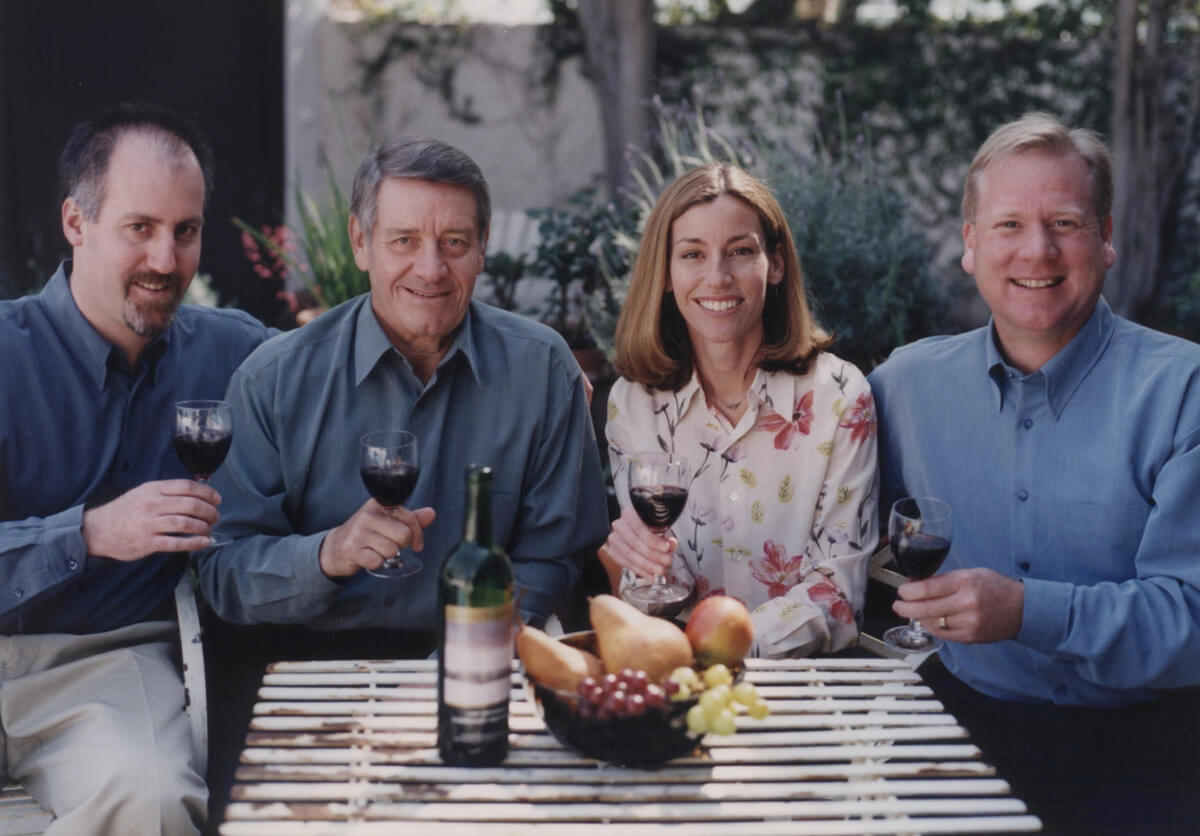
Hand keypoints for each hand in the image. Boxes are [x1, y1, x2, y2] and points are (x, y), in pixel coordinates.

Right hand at [82, 479, 221, 559]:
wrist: (97, 530)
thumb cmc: (125, 510)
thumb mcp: (143, 492)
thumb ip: (166, 492)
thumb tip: (196, 493)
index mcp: (153, 489)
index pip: (187, 486)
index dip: (207, 492)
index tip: (217, 499)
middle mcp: (152, 504)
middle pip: (190, 505)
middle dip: (209, 511)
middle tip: (215, 516)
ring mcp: (149, 524)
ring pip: (185, 523)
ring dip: (203, 526)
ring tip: (209, 529)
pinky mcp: (147, 543)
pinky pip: (176, 542)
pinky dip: (194, 543)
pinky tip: (204, 542)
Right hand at [319, 499, 435, 577]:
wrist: (336, 546)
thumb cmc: (367, 532)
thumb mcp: (388, 521)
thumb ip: (411, 518)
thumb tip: (431, 513)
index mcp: (379, 504)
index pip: (409, 517)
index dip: (417, 533)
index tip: (416, 543)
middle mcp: (368, 515)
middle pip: (403, 535)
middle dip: (401, 545)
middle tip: (390, 544)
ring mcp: (358, 532)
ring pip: (392, 550)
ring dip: (388, 555)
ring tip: (377, 549)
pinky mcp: (352, 550)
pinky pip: (378, 561)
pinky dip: (377, 563)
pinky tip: (368, 557)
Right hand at [600, 505, 676, 582]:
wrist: (635, 530)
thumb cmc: (648, 528)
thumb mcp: (659, 529)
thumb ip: (666, 536)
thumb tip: (672, 544)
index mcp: (630, 514)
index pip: (640, 528)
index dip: (654, 540)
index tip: (666, 548)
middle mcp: (619, 525)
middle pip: (635, 543)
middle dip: (653, 555)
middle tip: (667, 561)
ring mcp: (614, 539)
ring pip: (630, 555)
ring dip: (647, 565)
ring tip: (660, 570)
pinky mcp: (612, 551)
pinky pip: (626, 564)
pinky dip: (641, 571)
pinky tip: (651, 575)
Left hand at [892, 567, 1023, 643]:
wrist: (1022, 609)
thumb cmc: (995, 587)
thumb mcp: (970, 574)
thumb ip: (943, 579)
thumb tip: (915, 584)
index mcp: (965, 582)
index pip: (927, 588)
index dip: (908, 591)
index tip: (901, 591)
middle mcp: (967, 603)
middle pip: (925, 609)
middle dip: (905, 608)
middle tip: (897, 606)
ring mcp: (969, 622)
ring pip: (932, 623)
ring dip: (919, 618)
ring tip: (915, 611)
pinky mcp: (970, 637)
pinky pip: (942, 634)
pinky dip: (932, 627)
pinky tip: (930, 621)